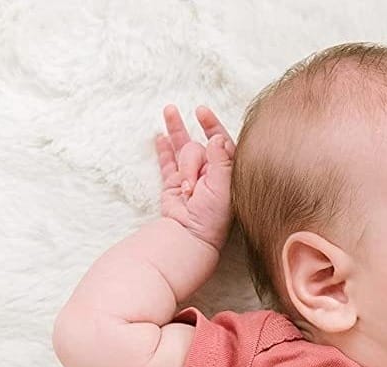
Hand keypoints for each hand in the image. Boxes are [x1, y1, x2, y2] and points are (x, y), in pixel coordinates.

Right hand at [155, 104, 234, 252]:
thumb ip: (221, 162)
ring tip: (169, 112)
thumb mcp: (222, 187)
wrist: (190, 235)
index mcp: (227, 176)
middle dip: (191, 158)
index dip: (213, 126)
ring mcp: (191, 178)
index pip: (222, 144)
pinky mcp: (174, 184)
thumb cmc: (212, 217)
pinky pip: (167, 161)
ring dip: (176, 144)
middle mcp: (210, 175)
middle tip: (180, 143)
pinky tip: (160, 136)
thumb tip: (218, 138)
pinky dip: (164, 149)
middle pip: (199, 148)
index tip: (201, 112)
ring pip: (183, 150)